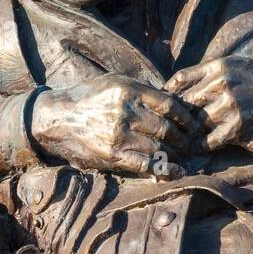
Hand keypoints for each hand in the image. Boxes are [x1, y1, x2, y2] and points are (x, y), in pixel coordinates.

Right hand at [30, 75, 198, 177]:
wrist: (57, 118)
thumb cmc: (89, 97)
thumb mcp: (114, 82)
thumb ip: (142, 89)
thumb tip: (173, 99)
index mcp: (128, 90)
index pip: (168, 104)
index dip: (186, 116)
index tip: (195, 123)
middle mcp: (125, 111)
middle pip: (166, 128)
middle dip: (184, 137)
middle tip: (195, 142)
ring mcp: (118, 134)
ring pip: (158, 146)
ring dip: (176, 153)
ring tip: (186, 155)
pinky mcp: (112, 154)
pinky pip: (145, 164)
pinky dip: (165, 169)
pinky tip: (178, 171)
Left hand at [164, 57, 252, 152]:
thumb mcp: (235, 65)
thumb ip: (209, 73)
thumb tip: (179, 85)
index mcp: (218, 66)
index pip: (180, 79)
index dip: (167, 94)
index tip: (162, 105)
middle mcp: (222, 83)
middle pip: (184, 103)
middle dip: (176, 117)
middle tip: (165, 128)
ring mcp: (230, 105)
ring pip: (196, 123)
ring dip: (188, 134)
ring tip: (177, 142)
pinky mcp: (239, 125)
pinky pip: (211, 140)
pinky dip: (202, 146)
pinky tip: (197, 149)